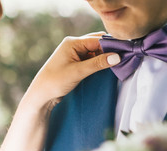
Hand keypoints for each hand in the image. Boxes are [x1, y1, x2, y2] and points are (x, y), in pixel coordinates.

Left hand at [0, 32, 119, 150]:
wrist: (41, 95)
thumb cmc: (55, 82)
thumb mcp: (79, 72)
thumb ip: (98, 63)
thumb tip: (117, 56)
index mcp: (72, 43)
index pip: (98, 40)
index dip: (112, 45)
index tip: (125, 52)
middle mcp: (73, 45)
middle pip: (98, 43)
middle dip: (110, 50)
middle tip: (123, 58)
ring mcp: (74, 54)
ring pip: (96, 52)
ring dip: (105, 57)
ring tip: (118, 64)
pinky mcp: (75, 63)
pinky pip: (92, 59)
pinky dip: (100, 62)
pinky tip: (107, 68)